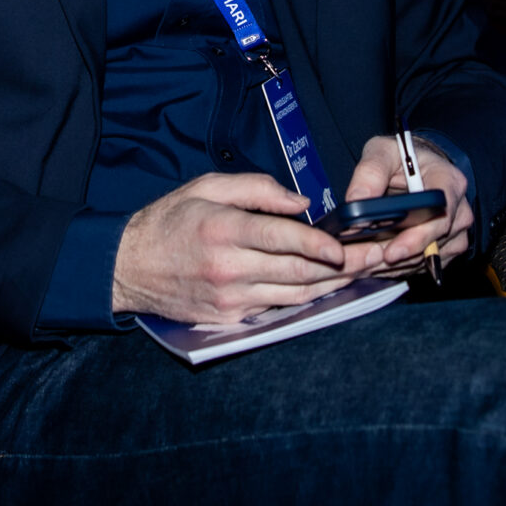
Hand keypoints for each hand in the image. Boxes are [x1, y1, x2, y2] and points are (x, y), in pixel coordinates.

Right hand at [112, 173, 381, 325]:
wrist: (129, 267)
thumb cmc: (168, 221)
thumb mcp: (206, 187)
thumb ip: (256, 189)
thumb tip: (301, 203)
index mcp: (223, 229)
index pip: (280, 239)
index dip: (316, 243)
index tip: (344, 244)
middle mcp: (229, 268)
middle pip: (297, 271)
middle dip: (343, 266)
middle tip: (376, 257)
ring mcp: (231, 298)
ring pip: (295, 294)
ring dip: (333, 285)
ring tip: (364, 273)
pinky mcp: (231, 318)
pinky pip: (278, 308)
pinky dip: (307, 298)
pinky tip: (330, 288)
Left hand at [344, 136, 475, 277]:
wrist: (417, 168)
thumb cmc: (403, 157)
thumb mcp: (383, 151)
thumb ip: (370, 171)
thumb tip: (356, 200)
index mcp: (449, 182)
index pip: (441, 214)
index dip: (417, 237)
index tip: (392, 251)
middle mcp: (459, 211)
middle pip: (434, 243)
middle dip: (399, 257)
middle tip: (367, 265)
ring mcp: (455, 233)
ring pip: (427, 259)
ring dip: (396, 266)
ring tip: (364, 265)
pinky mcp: (446, 249)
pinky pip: (424, 266)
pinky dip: (399, 267)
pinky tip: (376, 264)